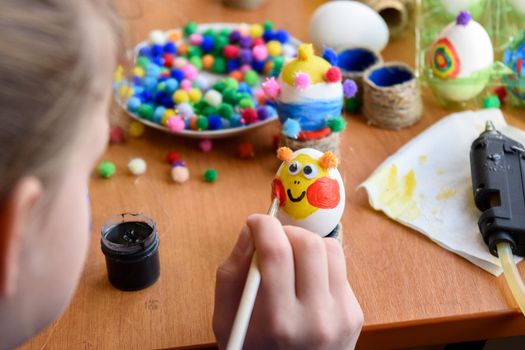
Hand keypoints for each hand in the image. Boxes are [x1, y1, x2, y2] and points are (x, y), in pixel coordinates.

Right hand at [213, 214, 362, 349]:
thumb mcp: (226, 319)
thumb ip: (232, 272)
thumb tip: (250, 231)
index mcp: (276, 321)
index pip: (276, 252)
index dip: (264, 225)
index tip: (256, 222)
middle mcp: (315, 319)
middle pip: (309, 243)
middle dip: (287, 231)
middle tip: (274, 239)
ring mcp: (340, 317)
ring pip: (331, 249)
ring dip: (307, 244)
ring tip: (291, 258)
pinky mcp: (355, 314)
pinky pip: (340, 268)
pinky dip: (321, 264)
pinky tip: (307, 280)